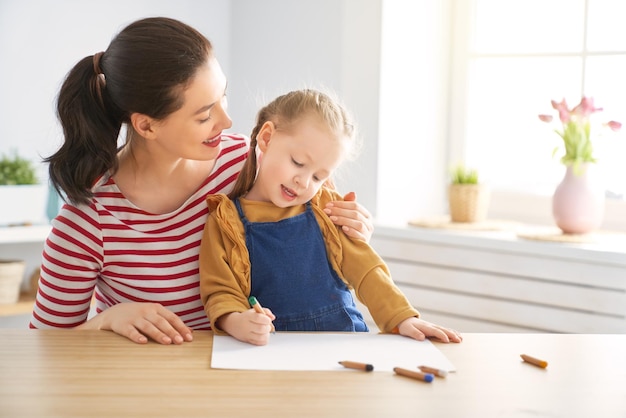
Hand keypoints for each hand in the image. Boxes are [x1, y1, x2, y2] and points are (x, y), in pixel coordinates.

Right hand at [76, 302, 193, 344]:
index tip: (189, 337)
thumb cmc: (140, 316)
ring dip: (158, 334)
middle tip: (180, 341)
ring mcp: (134, 317)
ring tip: (167, 342)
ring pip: (148, 326)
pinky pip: (131, 331)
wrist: (114, 313)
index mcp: (156, 308)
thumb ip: (171, 322)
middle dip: (172, 331)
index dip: (181, 327)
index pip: (172, 317)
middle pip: (161, 322)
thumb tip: (191, 331)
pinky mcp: (123, 325)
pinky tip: (143, 342)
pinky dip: (137, 336)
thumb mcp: (155, 315)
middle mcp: (146, 311)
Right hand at [218, 309, 275, 345]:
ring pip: (261, 337)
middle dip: (267, 327)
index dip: (266, 319)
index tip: (268, 320)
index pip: (258, 318)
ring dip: (267, 334)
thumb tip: (272, 317)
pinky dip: (264, 340)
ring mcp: (247, 335)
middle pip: (260, 329)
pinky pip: (259, 343)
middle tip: (267, 326)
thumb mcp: (254, 311)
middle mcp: (246, 326)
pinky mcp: (248, 341)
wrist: (234, 324)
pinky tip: (263, 335)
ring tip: (265, 331)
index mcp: (248, 316)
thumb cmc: (247, 317)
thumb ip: (265, 311)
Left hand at [324, 191, 373, 241]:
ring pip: (358, 223)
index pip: (355, 205)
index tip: (328, 205)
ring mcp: (367, 233)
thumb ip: (348, 205)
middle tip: (326, 211)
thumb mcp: (346, 217)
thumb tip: (352, 193)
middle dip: (339, 211)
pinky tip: (343, 229)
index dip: (341, 204)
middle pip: (355, 214)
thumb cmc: (346, 231)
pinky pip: (359, 235)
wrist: (349, 250)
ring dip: (344, 220)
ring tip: (332, 219)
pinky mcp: (365, 242)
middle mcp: (369, 223)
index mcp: (365, 215)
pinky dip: (351, 231)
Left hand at [396, 317, 462, 342]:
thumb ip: (414, 333)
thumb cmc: (406, 326)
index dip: (441, 335)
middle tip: (459, 340)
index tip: (447, 341)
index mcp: (425, 327)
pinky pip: (444, 330)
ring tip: (461, 339)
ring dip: (453, 333)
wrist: (405, 319)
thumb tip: (422, 337)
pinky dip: (451, 332)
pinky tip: (457, 335)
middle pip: (443, 330)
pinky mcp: (434, 328)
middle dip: (451, 335)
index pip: (435, 331)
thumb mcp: (407, 330)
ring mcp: (433, 326)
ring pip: (445, 329)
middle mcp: (431, 326)